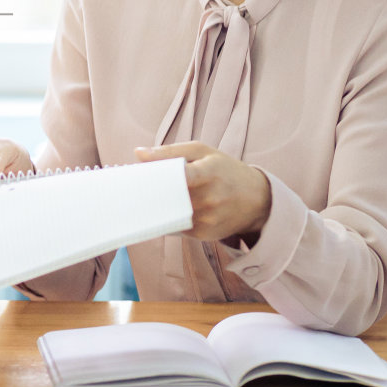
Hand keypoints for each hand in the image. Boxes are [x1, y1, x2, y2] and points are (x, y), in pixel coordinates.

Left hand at [136, 142, 271, 242]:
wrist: (258, 200)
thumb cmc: (225, 170)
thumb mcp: (203, 152)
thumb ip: (170, 152)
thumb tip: (138, 153)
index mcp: (210, 172)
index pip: (184, 175)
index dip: (160, 176)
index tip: (138, 176)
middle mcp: (210, 198)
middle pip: (169, 198)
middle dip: (148, 194)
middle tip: (128, 189)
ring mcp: (207, 219)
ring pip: (169, 216)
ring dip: (153, 209)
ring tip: (141, 199)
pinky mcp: (204, 235)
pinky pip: (175, 228)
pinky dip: (165, 219)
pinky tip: (160, 211)